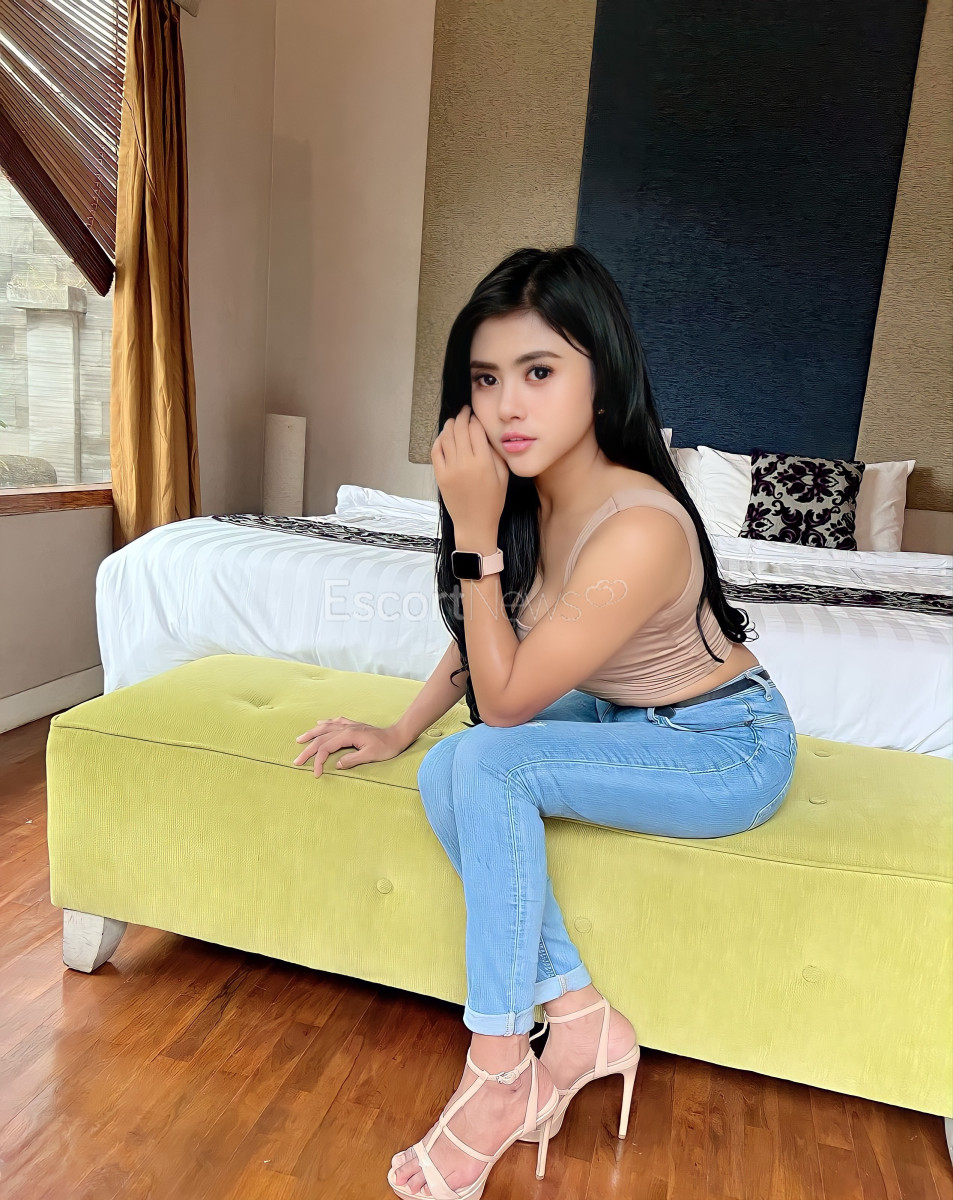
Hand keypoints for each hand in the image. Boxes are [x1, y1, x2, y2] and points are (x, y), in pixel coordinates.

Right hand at [292, 717, 407, 777]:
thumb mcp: (371, 756)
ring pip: (325, 728)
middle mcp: (346, 728)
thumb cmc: (386, 747)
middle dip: (307, 750)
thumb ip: (353, 760)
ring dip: (311, 734)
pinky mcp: (353, 725)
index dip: (318, 761)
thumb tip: (338, 765)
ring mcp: (349, 725)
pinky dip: (325, 724)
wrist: (397, 736)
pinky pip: (334, 722)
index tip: (316, 774)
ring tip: (299, 739)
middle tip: (296, 761)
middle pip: (321, 738)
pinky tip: (320, 724)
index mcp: (348, 735)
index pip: (326, 748)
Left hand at [432, 405, 508, 531]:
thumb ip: (496, 454)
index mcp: (483, 462)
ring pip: (447, 437)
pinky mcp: (440, 475)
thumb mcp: (503, 477)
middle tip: (465, 411)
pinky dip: (439, 439)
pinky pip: (436, 451)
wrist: (475, 523)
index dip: (476, 419)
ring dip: (450, 425)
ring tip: (454, 420)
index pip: (476, 430)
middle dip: (463, 416)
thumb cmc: (492, 502)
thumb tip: (487, 435)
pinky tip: (444, 435)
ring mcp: (450, 469)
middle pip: (460, 429)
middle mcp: (465, 463)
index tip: (476, 416)